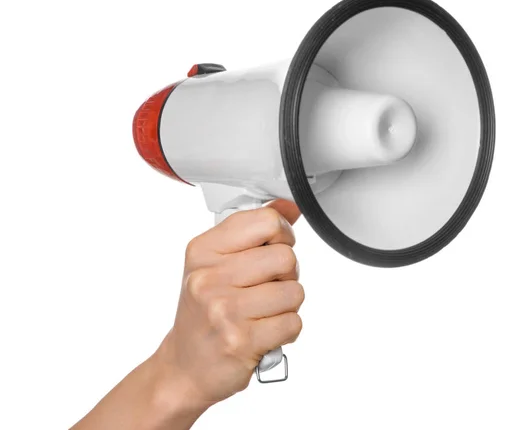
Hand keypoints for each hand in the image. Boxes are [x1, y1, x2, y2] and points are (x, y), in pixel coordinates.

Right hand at [153, 201, 303, 414]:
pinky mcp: (241, 340)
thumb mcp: (217, 262)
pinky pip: (293, 323)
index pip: (266, 221)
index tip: (275, 246)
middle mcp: (209, 277)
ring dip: (287, 305)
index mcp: (203, 250)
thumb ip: (254, 230)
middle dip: (286, 274)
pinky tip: (264, 331)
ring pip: (294, 291)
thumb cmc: (203, 312)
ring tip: (263, 311)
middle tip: (267, 287)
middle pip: (286, 257)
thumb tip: (290, 206)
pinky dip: (286, 330)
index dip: (282, 234)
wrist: (184, 366)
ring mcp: (224, 309)